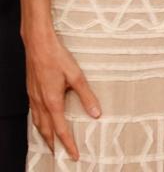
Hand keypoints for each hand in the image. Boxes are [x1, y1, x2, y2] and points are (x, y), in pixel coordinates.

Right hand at [24, 29, 100, 160]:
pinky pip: (34, 114)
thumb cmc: (57, 58)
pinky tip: (43, 121)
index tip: (74, 155)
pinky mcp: (31, 91)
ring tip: (51, 143)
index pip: (61, 130)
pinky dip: (39, 123)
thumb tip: (96, 113)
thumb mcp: (77, 76)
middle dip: (53, 145)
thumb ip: (87, 96)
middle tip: (60, 155)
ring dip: (45, 135)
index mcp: (52, 102)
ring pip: (38, 123)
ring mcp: (33, 98)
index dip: (68, 144)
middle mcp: (40, 103)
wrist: (38, 45)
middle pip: (46, 131)